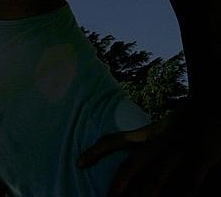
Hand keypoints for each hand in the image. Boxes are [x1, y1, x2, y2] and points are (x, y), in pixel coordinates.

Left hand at [78, 104, 220, 195]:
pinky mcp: (202, 156)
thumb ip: (153, 140)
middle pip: (131, 166)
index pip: (116, 140)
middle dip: (117, 186)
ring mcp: (180, 150)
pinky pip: (189, 182)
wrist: (215, 99)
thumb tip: (138, 155)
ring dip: (141, 196)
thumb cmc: (191, 117)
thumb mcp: (166, 125)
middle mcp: (160, 141)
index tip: (79, 163)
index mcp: (150, 133)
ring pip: (155, 179)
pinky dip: (181, 195)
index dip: (96, 152)